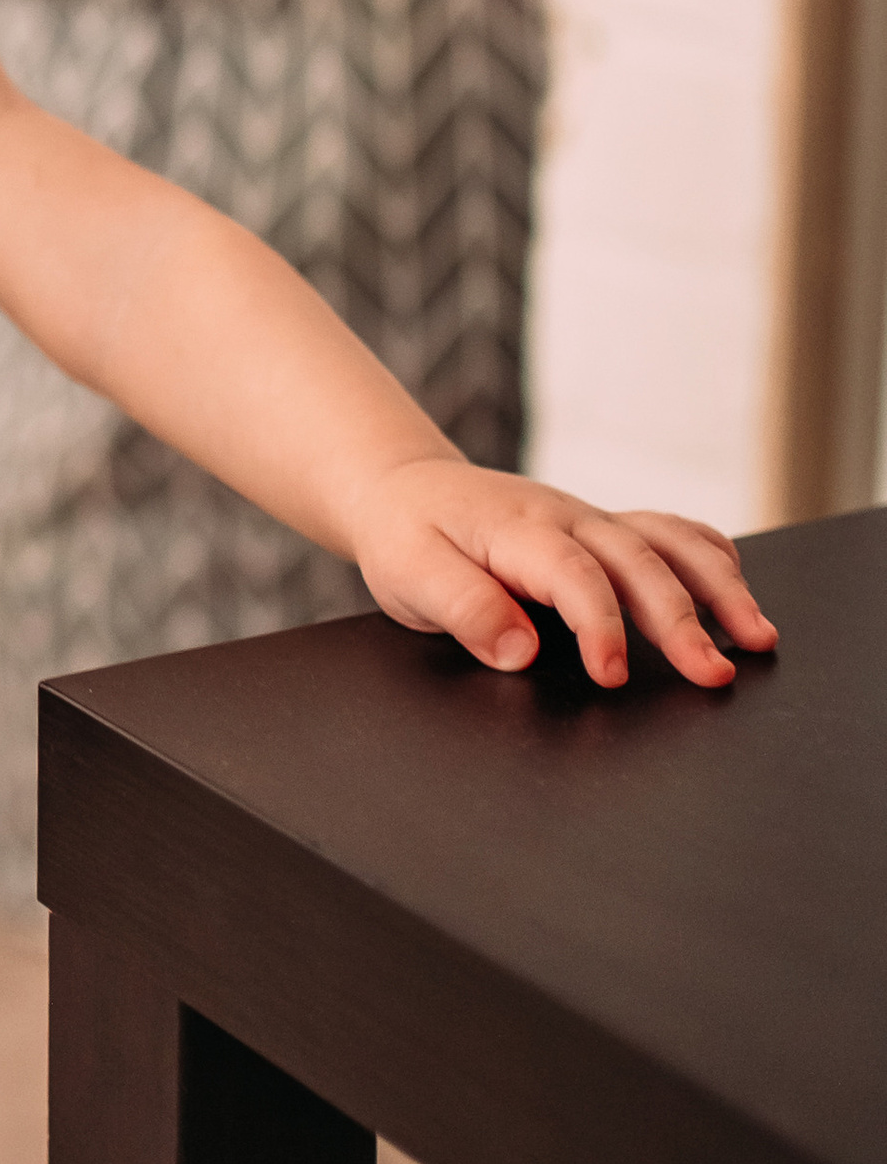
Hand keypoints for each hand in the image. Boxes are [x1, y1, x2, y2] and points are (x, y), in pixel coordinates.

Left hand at [351, 457, 777, 690]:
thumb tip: (519, 650)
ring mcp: (591, 520)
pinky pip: (668, 532)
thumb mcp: (410, 576)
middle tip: (713, 673)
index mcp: (518, 530)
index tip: (614, 675)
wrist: (406, 488)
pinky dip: (709, 555)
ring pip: (669, 544)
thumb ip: (463, 608)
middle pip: (639, 562)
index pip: (573, 575)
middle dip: (683, 619)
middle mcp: (567, 518)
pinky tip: (736, 586)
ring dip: (719, 587)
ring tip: (758, 636)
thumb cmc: (408, 535)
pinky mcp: (603, 528)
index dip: (599, 624)